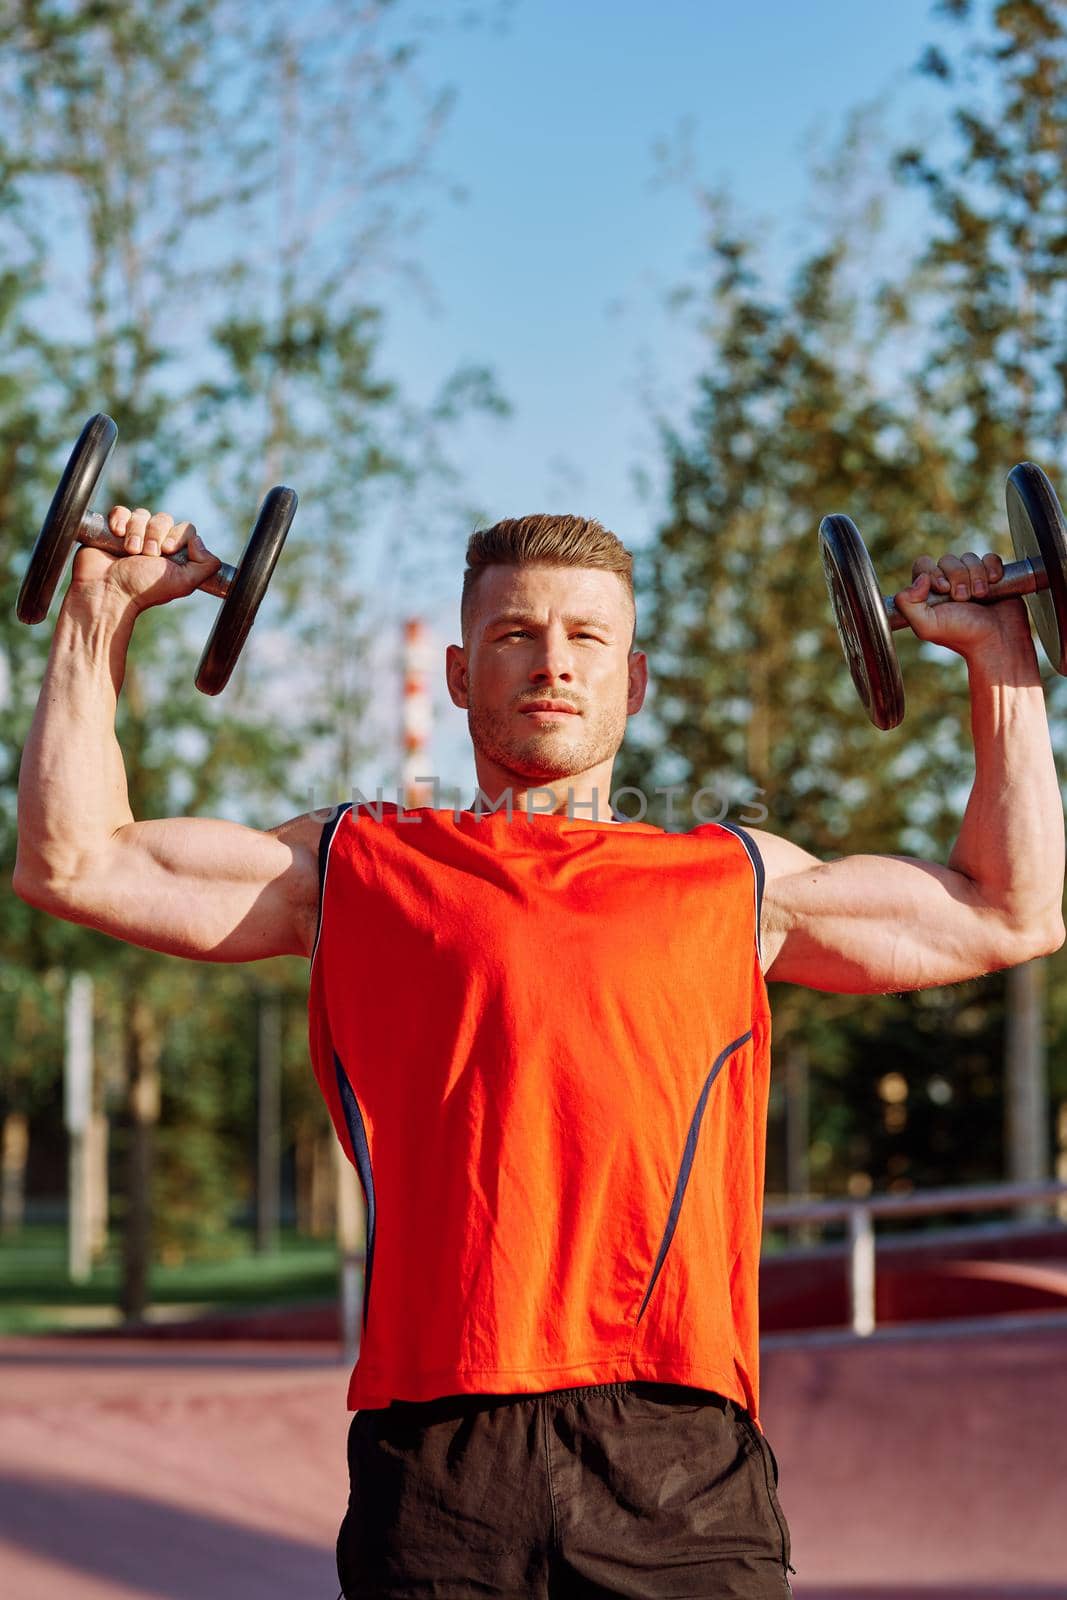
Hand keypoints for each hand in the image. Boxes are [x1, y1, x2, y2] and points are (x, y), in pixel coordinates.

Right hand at [70, 506, 222, 613]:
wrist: (107, 590)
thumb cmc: (143, 589)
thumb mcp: (184, 583)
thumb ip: (206, 566)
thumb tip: (199, 541)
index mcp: (175, 554)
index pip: (186, 529)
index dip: (178, 536)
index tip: (168, 551)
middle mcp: (156, 543)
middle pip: (164, 519)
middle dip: (155, 536)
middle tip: (147, 555)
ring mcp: (134, 535)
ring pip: (143, 514)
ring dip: (137, 532)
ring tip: (130, 552)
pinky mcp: (113, 529)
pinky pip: (121, 511)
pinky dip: (120, 519)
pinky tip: (116, 534)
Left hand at [893, 549, 1032, 660]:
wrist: (997, 639)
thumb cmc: (963, 635)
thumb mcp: (927, 626)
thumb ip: (908, 604)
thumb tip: (920, 578)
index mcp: (928, 593)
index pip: (923, 565)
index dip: (933, 573)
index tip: (944, 590)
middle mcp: (948, 582)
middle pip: (948, 560)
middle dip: (958, 577)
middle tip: (965, 599)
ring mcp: (970, 578)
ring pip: (969, 558)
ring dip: (976, 576)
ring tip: (981, 596)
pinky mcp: (991, 575)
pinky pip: (990, 557)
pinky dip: (993, 569)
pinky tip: (993, 583)